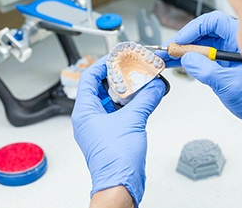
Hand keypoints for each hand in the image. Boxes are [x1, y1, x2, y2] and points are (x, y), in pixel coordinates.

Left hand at [71, 55, 165, 205]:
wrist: (121, 183)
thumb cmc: (115, 160)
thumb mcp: (133, 121)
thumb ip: (146, 100)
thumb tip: (155, 86)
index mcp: (85, 112)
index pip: (89, 78)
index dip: (102, 65)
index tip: (116, 58)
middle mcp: (89, 118)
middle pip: (100, 88)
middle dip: (116, 77)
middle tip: (130, 69)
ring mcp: (100, 126)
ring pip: (110, 100)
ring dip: (124, 91)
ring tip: (137, 81)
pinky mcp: (110, 133)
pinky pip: (117, 112)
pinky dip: (128, 104)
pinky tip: (141, 99)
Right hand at [158, 11, 241, 134]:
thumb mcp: (230, 85)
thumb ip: (207, 71)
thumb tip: (187, 59)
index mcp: (240, 41)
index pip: (214, 23)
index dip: (194, 29)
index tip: (180, 41)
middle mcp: (231, 44)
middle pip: (202, 33)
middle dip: (182, 42)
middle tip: (167, 51)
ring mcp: (223, 54)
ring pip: (198, 45)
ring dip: (181, 51)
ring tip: (165, 57)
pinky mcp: (217, 64)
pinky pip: (199, 57)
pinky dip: (185, 60)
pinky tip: (174, 63)